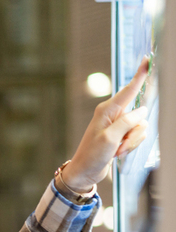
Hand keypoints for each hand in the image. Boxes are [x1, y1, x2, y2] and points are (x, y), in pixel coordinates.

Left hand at [62, 56, 150, 191]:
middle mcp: (113, 114)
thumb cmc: (92, 155)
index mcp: (107, 110)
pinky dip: (129, 147)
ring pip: (141, 128)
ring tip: (116, 151)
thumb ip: (128, 122)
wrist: (85, 172)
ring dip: (131, 142)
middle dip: (134, 134)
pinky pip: (136, 137)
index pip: (128, 90)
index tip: (146, 60)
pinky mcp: (120, 134)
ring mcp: (117, 125)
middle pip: (140, 116)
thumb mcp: (110, 138)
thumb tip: (142, 110)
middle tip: (120, 146)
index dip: (139, 75)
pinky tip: (118, 153)